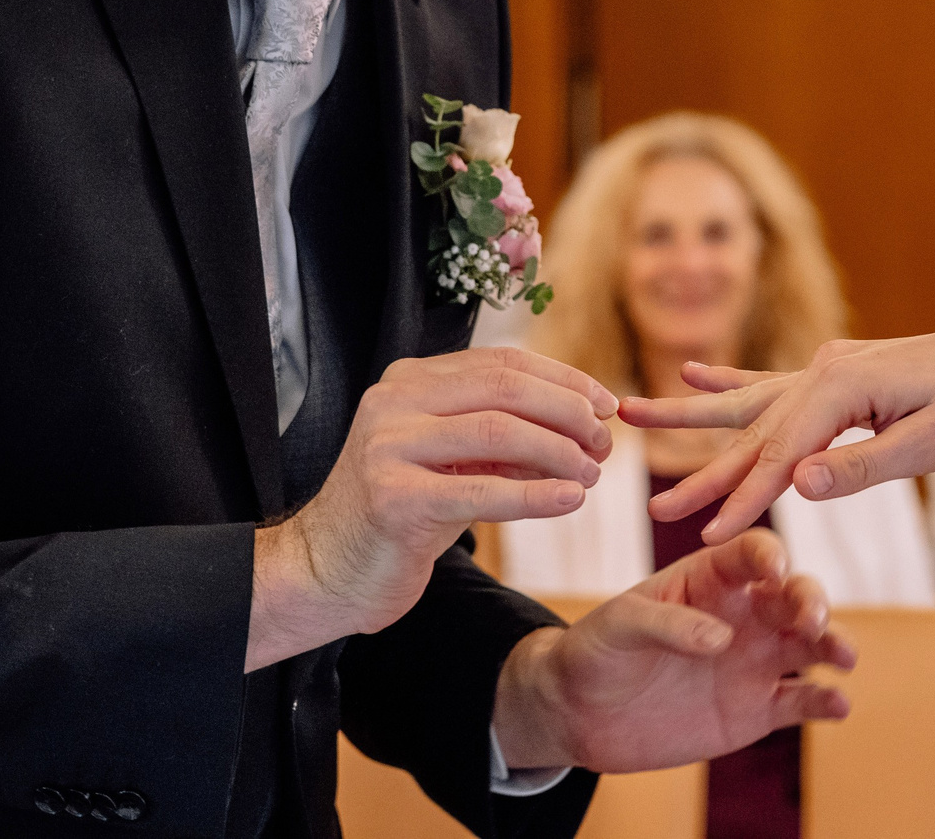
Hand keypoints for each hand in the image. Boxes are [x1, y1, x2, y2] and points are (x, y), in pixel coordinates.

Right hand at [247, 347, 615, 671]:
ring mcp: (388, 448)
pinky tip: (570, 499)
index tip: (606, 404)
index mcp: (409, 380)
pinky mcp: (393, 500)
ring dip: (560, 452)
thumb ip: (503, 434)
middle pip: (505, 389)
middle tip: (605, 443)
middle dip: (568, 412)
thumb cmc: (403, 512)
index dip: (563, 379)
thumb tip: (587, 424)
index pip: (502, 363)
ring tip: (592, 474)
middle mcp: (393, 401)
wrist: (328, 570)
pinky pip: (481, 491)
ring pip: (498, 432)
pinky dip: (535, 495)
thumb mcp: (452, 460)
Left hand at [492, 530, 855, 773]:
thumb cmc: (596, 650)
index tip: (775, 571)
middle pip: (793, 595)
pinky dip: (825, 702)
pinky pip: (800, 702)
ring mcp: (754, 661)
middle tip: (813, 621)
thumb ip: (667, 624)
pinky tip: (839, 706)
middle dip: (811, 601)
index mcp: (710, 578)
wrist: (581, 714)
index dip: (769, 556)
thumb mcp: (619, 625)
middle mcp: (743, 614)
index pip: (752, 554)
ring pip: (810, 645)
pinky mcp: (756, 710)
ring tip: (844, 657)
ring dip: (833, 644)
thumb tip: (720, 639)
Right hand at [620, 327, 934, 542]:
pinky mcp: (835, 373)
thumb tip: (798, 487)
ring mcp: (826, 367)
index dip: (745, 501)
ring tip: (633, 415)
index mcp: (843, 385)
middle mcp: (824, 369)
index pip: (782, 456)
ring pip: (749, 405)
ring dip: (693, 420)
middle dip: (705, 475)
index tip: (709, 538)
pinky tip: (693, 375)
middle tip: (655, 509)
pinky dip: (730, 383)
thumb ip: (861, 467)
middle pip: (753, 433)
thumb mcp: (929, 445)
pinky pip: (772, 384)